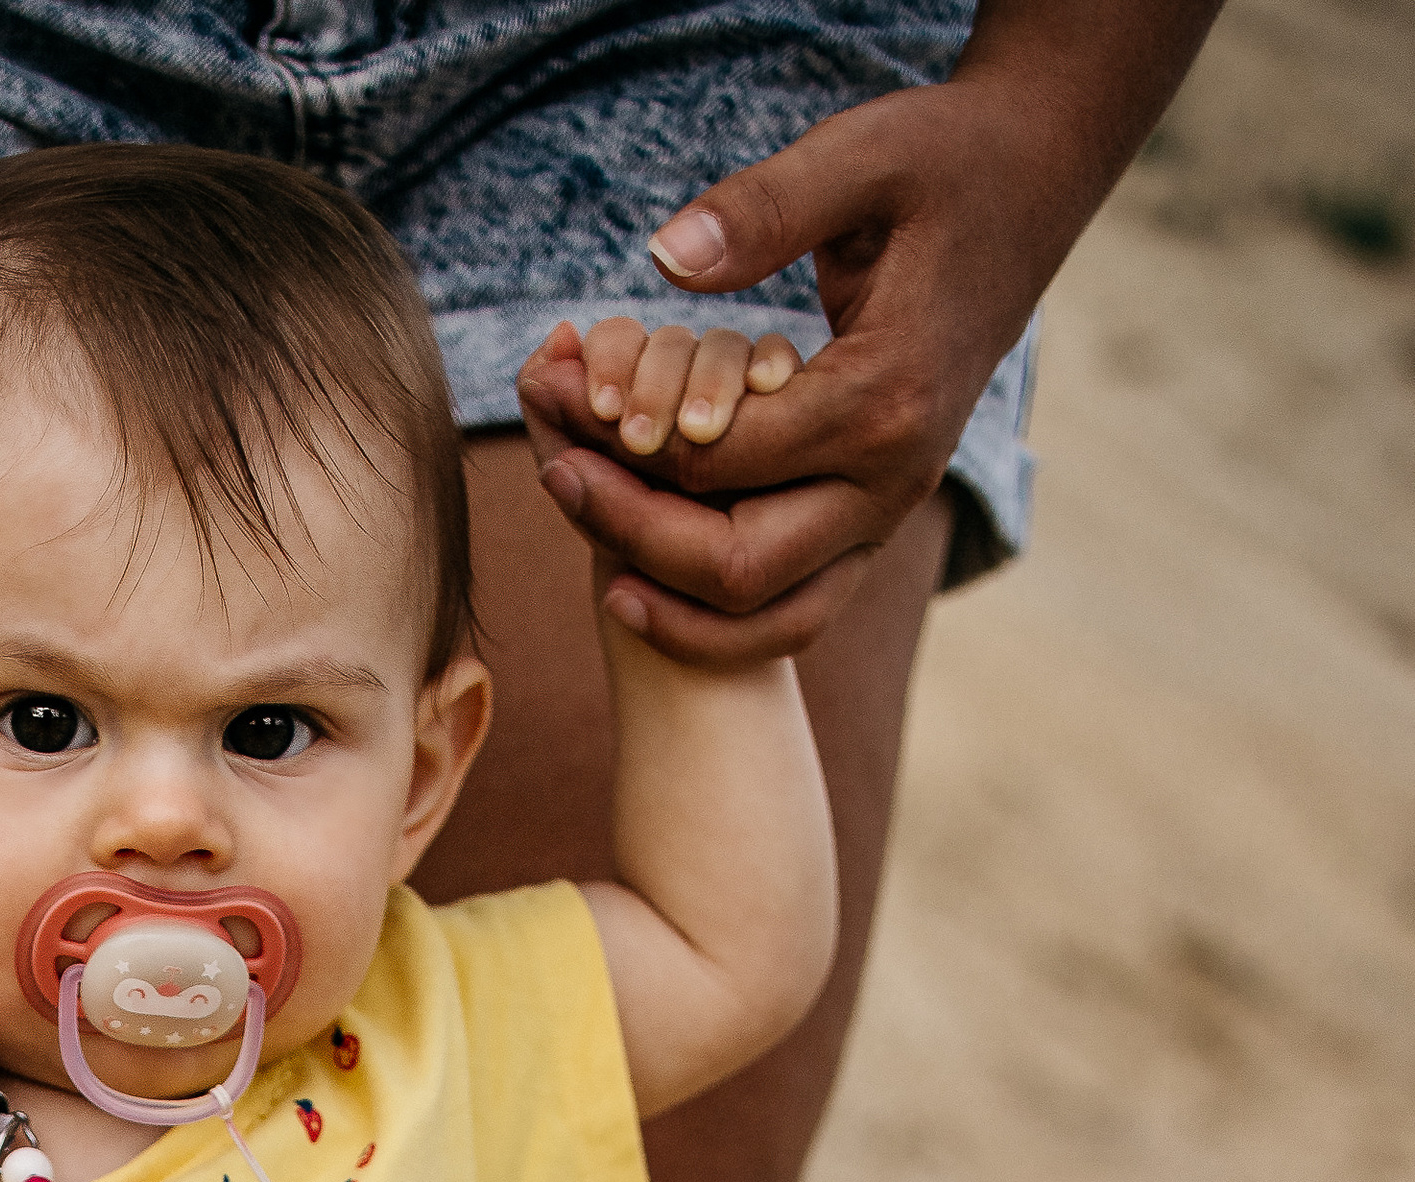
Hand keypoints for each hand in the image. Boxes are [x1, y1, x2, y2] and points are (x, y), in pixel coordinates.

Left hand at [519, 74, 1062, 665]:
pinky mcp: (876, 523)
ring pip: (767, 615)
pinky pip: (793, 615)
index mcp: (885, 397)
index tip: (553, 402)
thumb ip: (765, 208)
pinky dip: (717, 626)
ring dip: (671, 606)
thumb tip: (663, 259)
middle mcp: (893, 478)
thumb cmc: (942, 165)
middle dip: (631, 532)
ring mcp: (889, 513)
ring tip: (589, 563)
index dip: (626, 446)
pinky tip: (641, 589)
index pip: (724, 461)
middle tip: (554, 474)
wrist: (1027, 192)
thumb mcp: (863, 156)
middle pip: (739, 564)